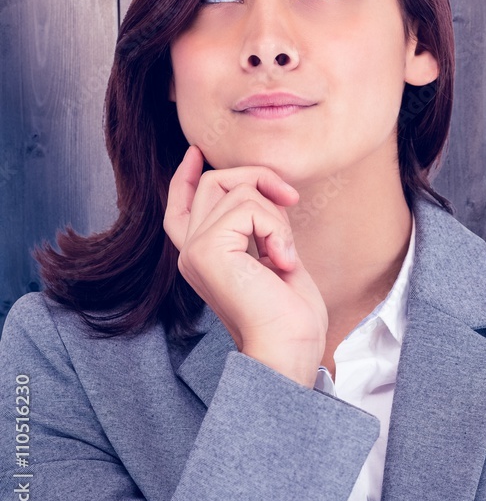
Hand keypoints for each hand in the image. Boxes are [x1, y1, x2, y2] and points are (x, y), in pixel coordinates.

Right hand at [164, 146, 327, 386]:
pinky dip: (277, 227)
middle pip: (215, 183)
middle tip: (290, 200)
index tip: (195, 152)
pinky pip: (249, 206)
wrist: (289, 349)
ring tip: (284, 255)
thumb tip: (261, 187)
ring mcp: (195, 249)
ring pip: (239, 189)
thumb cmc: (289, 314)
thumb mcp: (271, 255)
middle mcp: (190, 252)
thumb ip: (256, 225)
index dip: (185, 176)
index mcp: (202, 257)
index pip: (180, 207)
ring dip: (277, 215)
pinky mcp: (207, 249)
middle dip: (259, 178)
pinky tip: (282, 262)